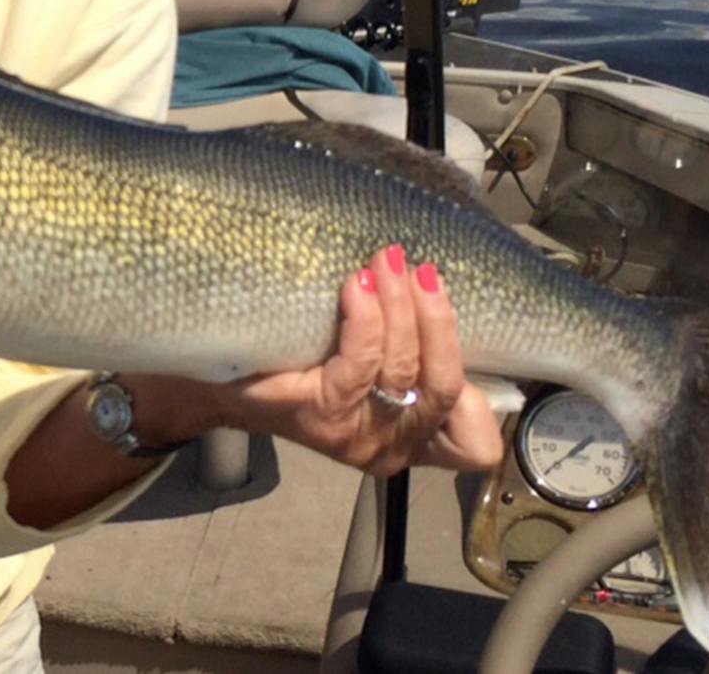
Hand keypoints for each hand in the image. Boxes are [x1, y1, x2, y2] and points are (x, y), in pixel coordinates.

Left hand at [219, 244, 503, 475]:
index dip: (482, 404)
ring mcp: (354, 436)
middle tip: (421, 269)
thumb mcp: (369, 363)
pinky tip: (357, 286)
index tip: (467, 342)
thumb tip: (438, 288)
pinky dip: (366, 319)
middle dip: (438, 322)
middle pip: (443, 387)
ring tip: (388, 262)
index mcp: (414, 439)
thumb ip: (411, 348)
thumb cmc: (306, 363)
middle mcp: (391, 447)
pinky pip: (358, 365)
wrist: (226, 378)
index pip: (475, 445)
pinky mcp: (318, 415)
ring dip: (400, 307)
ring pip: (402, 370)